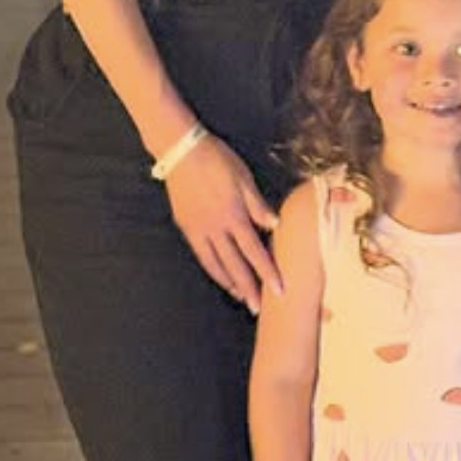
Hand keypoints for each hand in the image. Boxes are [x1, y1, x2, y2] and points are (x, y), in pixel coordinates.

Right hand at [163, 135, 283, 313]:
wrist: (181, 152)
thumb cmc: (216, 160)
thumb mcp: (243, 178)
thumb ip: (258, 205)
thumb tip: (275, 226)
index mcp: (234, 216)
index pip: (254, 251)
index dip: (267, 272)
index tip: (279, 290)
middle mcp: (216, 228)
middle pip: (235, 265)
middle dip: (248, 288)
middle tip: (258, 308)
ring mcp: (199, 230)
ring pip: (216, 264)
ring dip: (230, 283)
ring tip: (241, 297)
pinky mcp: (186, 227)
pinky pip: (202, 255)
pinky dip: (213, 269)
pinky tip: (220, 275)